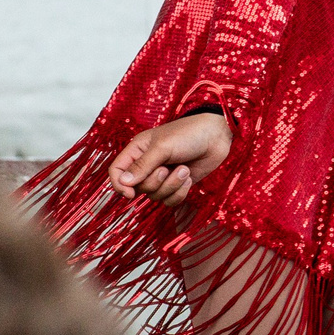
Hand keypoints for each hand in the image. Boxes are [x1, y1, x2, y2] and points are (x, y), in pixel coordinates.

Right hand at [110, 112, 231, 206]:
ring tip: (184, 169)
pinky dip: (180, 192)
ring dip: (171, 186)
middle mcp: (147, 164)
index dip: (119, 185)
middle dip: (155, 182)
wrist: (217, 136)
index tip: (131, 193)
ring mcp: (162, 175)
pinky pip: (170, 201)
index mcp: (137, 150)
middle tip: (167, 168)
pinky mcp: (177, 184)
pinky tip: (189, 177)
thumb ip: (142, 166)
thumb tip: (123, 183)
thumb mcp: (162, 147)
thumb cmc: (188, 134)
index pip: (116, 171)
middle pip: (138, 188)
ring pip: (155, 196)